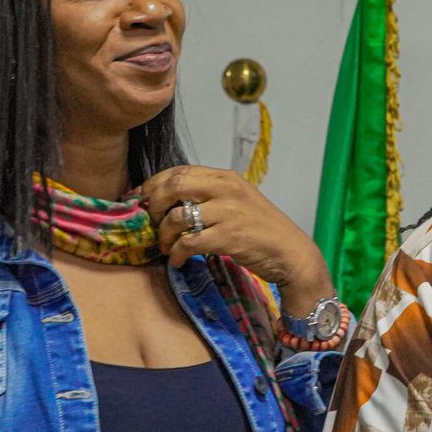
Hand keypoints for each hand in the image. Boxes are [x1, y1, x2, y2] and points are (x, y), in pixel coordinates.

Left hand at [139, 165, 334, 317]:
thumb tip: (168, 200)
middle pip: (173, 186)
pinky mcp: (229, 237)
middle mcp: (226, 189)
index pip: (179, 171)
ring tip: (166, 247)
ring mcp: (228, 212)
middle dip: (153, 206)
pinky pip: (189, 243)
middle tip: (151, 223)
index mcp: (225, 177)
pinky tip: (178, 260)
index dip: (154, 184)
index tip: (141, 199)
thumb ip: (208, 195)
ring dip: (164, 235)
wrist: (289, 252)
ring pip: (176, 217)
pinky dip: (177, 254)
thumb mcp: (236, 201)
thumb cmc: (260, 229)